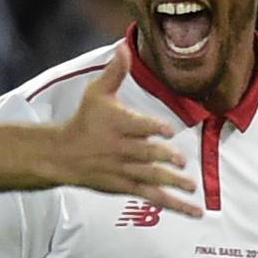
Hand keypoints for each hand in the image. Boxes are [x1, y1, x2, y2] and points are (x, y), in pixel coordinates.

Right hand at [52, 47, 197, 214]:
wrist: (63, 155)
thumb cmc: (84, 120)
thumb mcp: (97, 93)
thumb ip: (116, 72)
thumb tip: (125, 45)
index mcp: (117, 125)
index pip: (136, 127)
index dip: (152, 129)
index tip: (167, 131)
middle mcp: (121, 150)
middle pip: (144, 156)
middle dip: (162, 159)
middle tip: (181, 161)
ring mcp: (124, 171)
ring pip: (150, 178)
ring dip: (172, 183)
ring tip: (191, 187)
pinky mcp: (126, 187)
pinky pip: (153, 196)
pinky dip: (174, 205)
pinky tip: (194, 211)